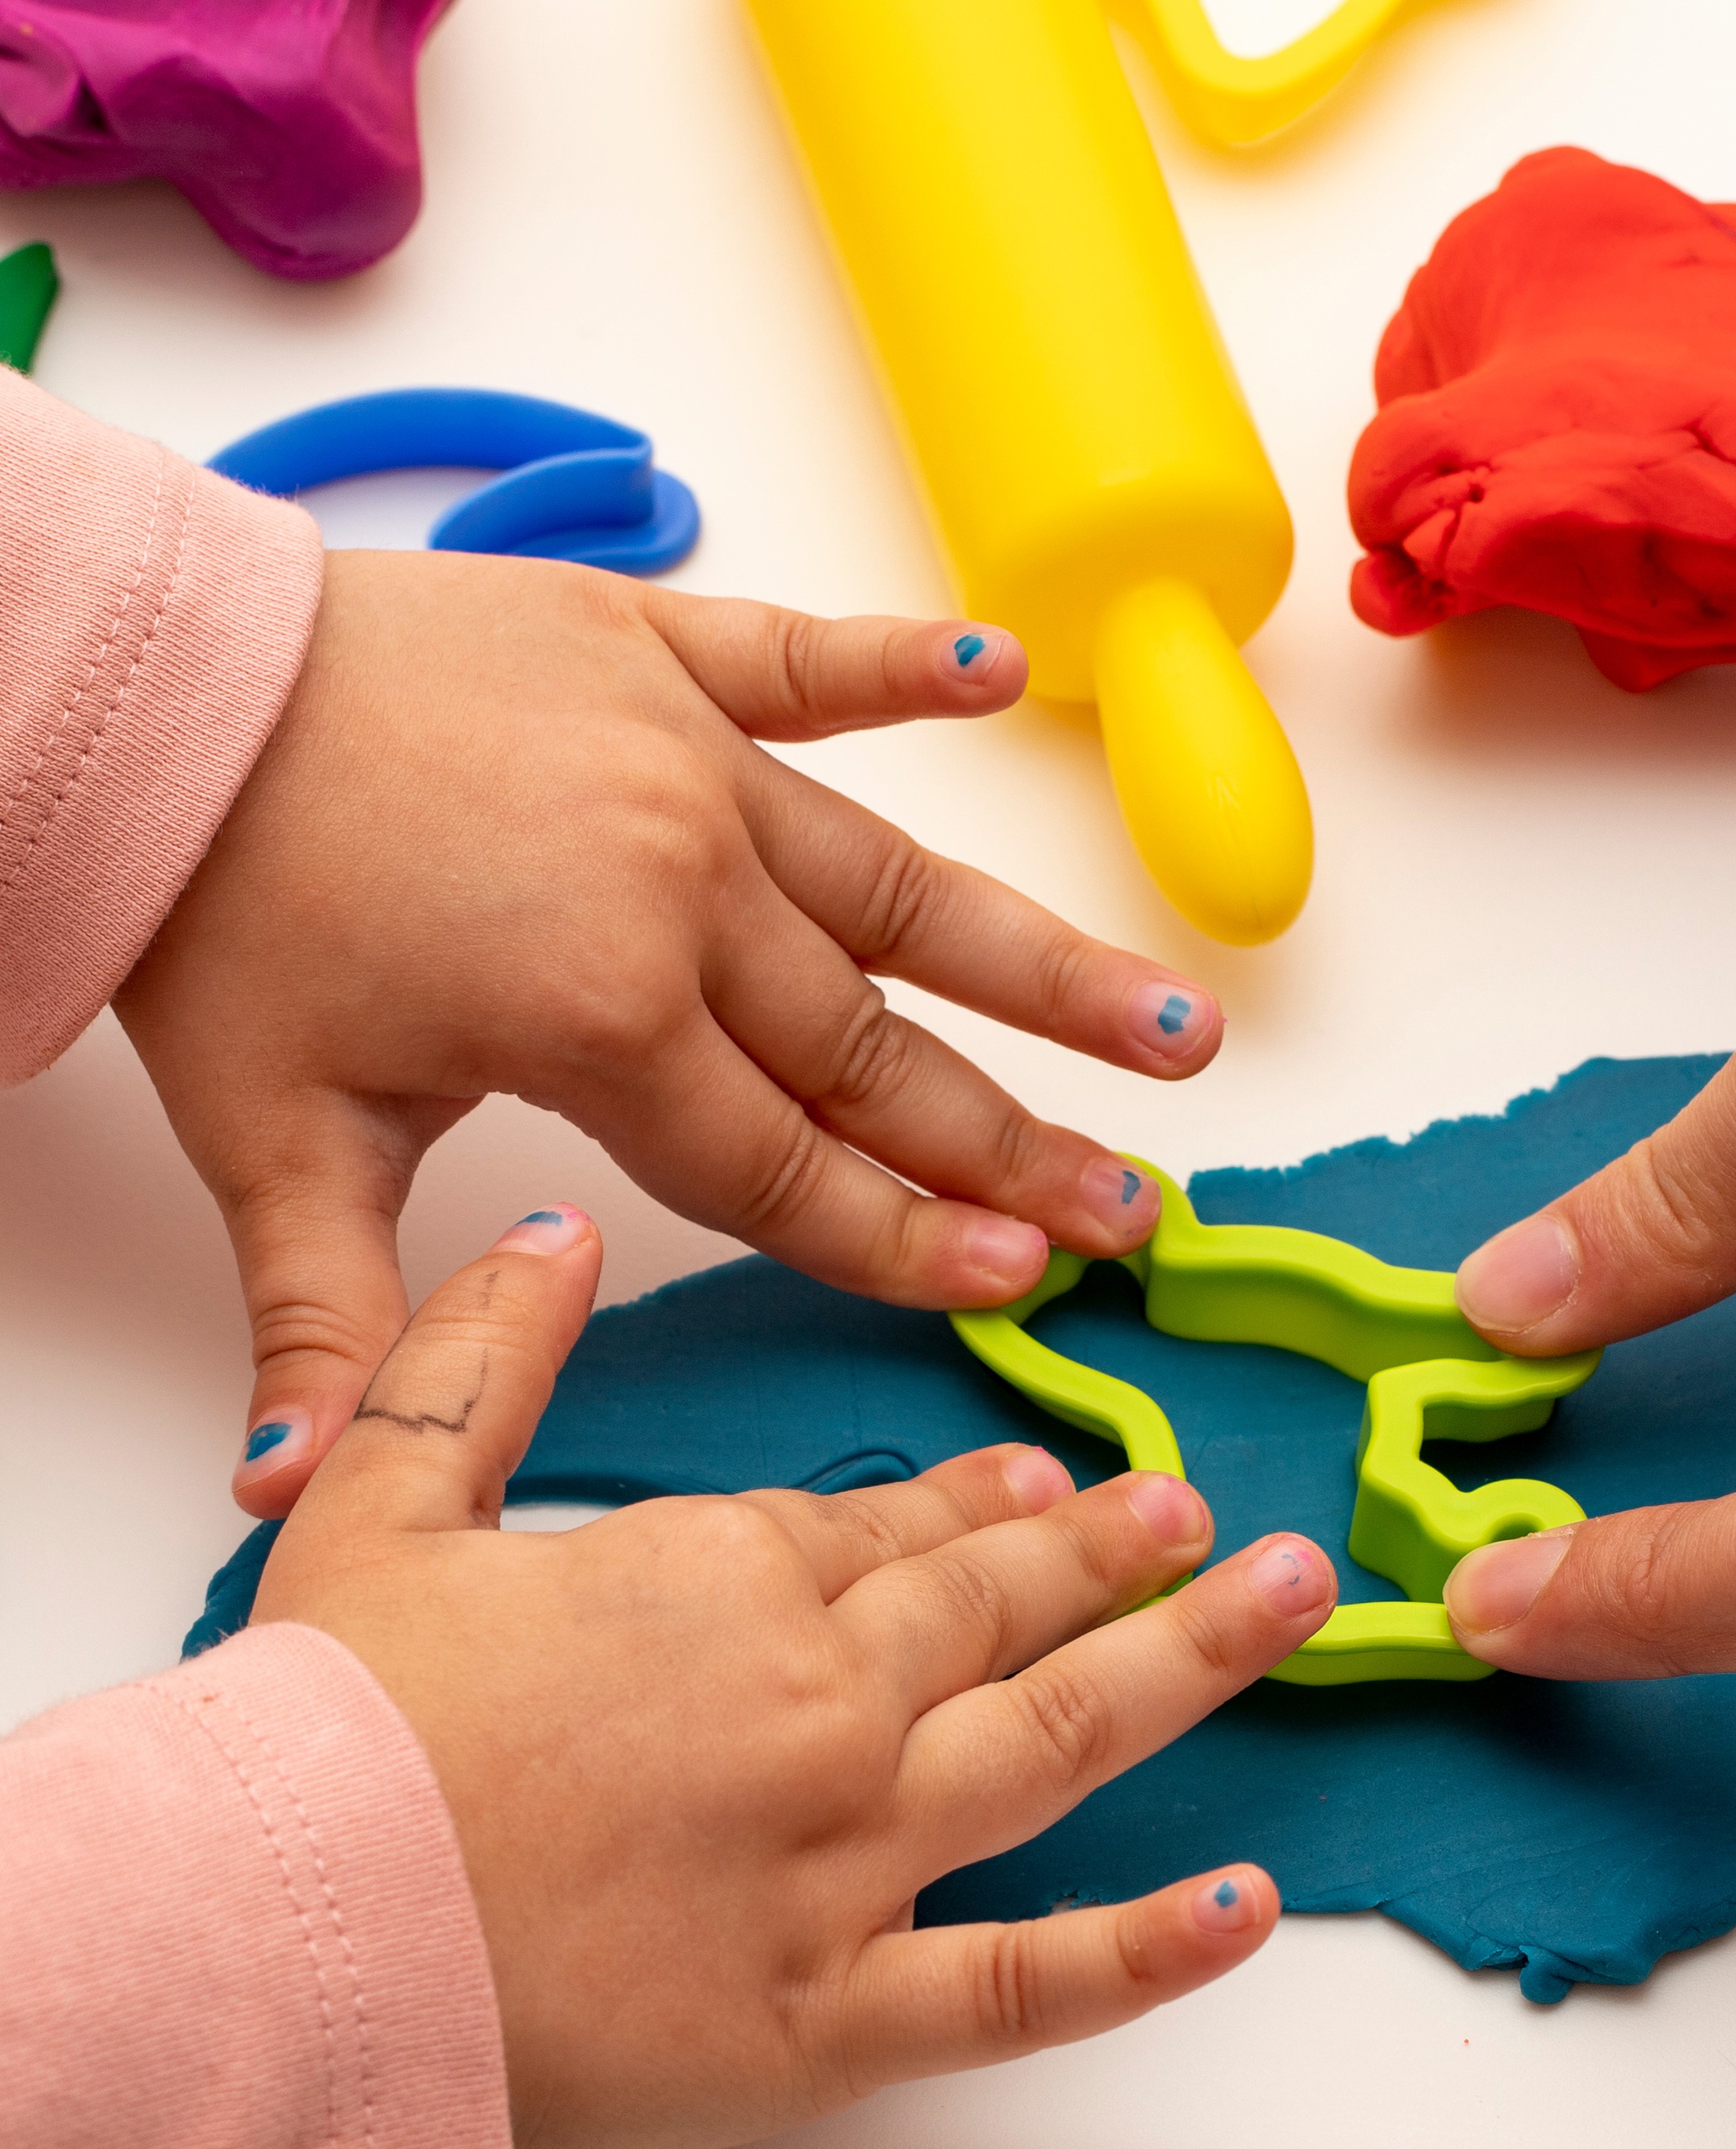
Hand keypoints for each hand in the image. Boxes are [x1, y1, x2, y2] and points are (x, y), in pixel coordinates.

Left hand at [117, 548, 1226, 1515]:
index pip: (784, 1163)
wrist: (150, 694)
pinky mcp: (653, 652)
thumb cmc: (215, 909)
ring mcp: (682, 762)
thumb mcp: (264, 1130)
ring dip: (1044, 963)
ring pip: (900, 885)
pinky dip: (903, 663)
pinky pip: (802, 660)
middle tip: (1138, 1207)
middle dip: (1017, 1146)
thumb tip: (285, 1496)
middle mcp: (678, 889)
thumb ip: (321, 1313)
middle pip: (879, 1050)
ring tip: (1172, 1020)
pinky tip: (1011, 674)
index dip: (908, 1236)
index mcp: (596, 1015)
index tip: (1029, 1280)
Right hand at [252, 1203, 1333, 2148]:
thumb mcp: (376, 1502)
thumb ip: (483, 1353)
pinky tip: (1245, 1907)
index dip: (981, 1500)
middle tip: (1196, 1516)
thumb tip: (558, 1229)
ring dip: (1187, 1662)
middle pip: (996, 1608)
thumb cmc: (320, 1738)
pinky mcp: (835, 2018)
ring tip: (1287, 1601)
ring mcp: (844, 1861)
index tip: (1053, 1484)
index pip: (890, 1527)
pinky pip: (1023, 1987)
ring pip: (1057, 1740)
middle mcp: (819, 1703)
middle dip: (1110, 1553)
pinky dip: (1145, 1953)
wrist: (266, 1953)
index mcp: (725, 1578)